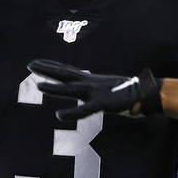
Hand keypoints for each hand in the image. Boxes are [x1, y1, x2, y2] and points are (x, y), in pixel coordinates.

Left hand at [27, 59, 162, 119]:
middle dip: (47, 69)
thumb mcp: (110, 89)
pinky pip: (85, 110)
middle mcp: (92, 83)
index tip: (37, 62)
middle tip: (29, 64)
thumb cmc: (130, 92)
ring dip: (55, 88)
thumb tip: (94, 92)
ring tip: (38, 86)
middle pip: (65, 75)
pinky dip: (72, 112)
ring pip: (72, 89)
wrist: (147, 93)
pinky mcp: (104, 104)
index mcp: (92, 80)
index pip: (68, 71)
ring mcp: (97, 92)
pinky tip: (60, 115)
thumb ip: (99, 90)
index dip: (52, 66)